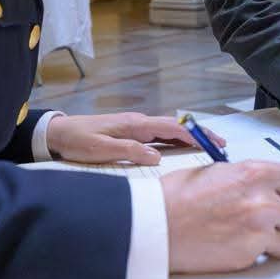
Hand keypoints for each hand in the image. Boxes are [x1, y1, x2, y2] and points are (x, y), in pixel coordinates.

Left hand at [44, 112, 225, 164]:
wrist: (58, 132)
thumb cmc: (77, 141)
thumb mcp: (100, 149)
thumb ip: (129, 151)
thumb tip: (157, 156)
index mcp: (135, 125)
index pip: (172, 128)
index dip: (194, 135)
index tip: (212, 142)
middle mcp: (139, 122)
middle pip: (176, 126)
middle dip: (200, 134)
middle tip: (220, 144)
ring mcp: (136, 126)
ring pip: (170, 130)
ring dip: (190, 137)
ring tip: (209, 145)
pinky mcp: (131, 132)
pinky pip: (160, 135)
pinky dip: (177, 140)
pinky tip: (183, 147)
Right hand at [162, 161, 279, 272]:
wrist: (156, 225)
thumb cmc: (178, 196)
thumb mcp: (218, 171)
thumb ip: (248, 178)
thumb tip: (265, 186)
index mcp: (254, 174)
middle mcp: (262, 202)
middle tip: (272, 219)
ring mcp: (257, 232)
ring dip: (278, 241)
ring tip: (256, 237)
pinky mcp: (248, 256)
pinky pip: (268, 257)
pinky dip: (258, 254)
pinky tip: (238, 245)